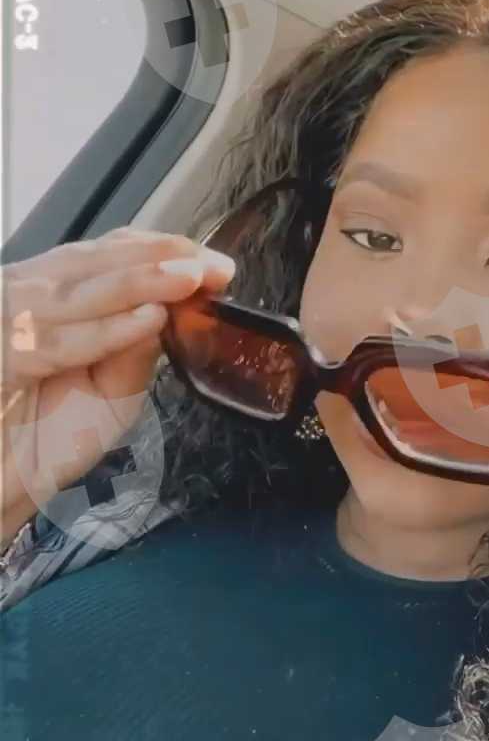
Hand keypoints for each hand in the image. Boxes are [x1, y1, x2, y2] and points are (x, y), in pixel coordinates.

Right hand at [1, 229, 235, 539]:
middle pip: (91, 262)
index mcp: (52, 299)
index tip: (214, 266)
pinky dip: (102, 331)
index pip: (107, 257)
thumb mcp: (110, 394)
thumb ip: (135, 349)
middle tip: (208, 266)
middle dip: (155, 260)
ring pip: (75, 292)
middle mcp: (23, 300)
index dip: (160, 254)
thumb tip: (171, 306)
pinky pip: (51, 342)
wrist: (2, 487)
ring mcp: (4, 325)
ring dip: (137, 283)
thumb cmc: (46, 443)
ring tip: (188, 280)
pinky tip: (147, 321)